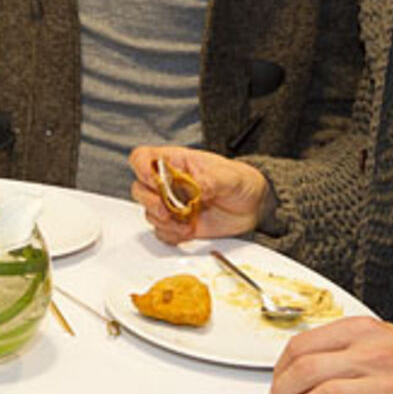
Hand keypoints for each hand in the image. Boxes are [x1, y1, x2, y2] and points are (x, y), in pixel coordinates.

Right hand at [128, 146, 270, 242]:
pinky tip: (187, 231)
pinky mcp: (177, 224)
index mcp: (177, 163)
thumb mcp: (229, 176)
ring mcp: (172, 204)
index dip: (142, 168)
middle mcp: (169, 183)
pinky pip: (161, 232)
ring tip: (185, 224)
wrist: (252, 205)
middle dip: (151, 202)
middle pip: (140, 188)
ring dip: (163, 222)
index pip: (144, 158)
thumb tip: (196, 187)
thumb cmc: (239, 181)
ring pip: (149, 213)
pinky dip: (171, 235)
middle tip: (168, 209)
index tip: (155, 182)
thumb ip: (210, 180)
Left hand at [267, 317, 392, 393]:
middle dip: (281, 392)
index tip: (275, 381)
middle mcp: (377, 355)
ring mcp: (391, 387)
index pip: (305, 345)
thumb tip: (298, 365)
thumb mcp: (381, 337)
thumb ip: (342, 345)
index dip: (280, 367)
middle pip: (309, 371)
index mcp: (366, 331)